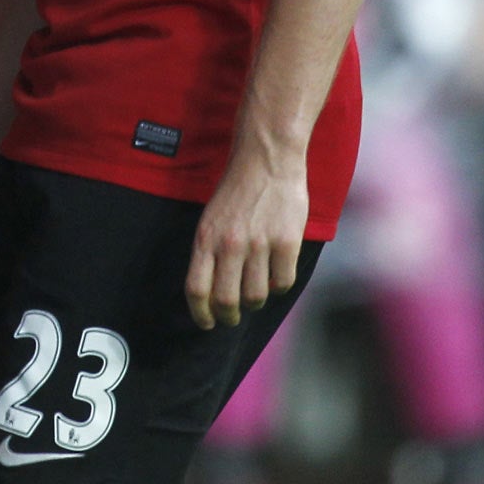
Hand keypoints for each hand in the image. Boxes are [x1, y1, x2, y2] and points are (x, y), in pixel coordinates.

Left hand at [185, 147, 306, 328]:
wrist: (266, 160)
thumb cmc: (236, 191)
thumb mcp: (210, 218)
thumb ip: (210, 250)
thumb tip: (211, 289)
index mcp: (205, 238)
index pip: (197, 288)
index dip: (200, 313)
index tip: (206, 322)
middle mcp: (229, 245)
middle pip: (226, 300)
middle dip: (228, 316)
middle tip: (231, 317)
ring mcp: (259, 245)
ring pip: (256, 296)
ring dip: (255, 301)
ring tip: (254, 291)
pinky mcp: (286, 243)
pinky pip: (282, 282)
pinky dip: (278, 286)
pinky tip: (275, 276)